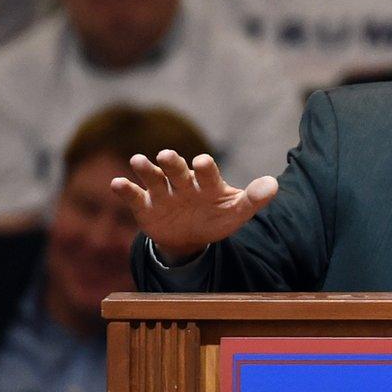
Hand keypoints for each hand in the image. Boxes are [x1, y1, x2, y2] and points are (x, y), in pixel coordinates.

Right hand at [111, 150, 277, 263]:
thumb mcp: (237, 212)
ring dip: (146, 169)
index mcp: (208, 183)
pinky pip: (133, 195)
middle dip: (173, 163)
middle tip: (167, 155)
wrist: (191, 236)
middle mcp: (184, 182)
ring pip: (154, 177)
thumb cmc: (217, 217)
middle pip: (177, 170)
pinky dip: (125, 189)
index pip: (207, 172)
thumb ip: (254, 199)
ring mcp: (163, 193)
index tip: (203, 162)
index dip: (205, 168)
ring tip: (138, 161)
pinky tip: (117, 183)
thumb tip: (274, 185)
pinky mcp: (145, 205)